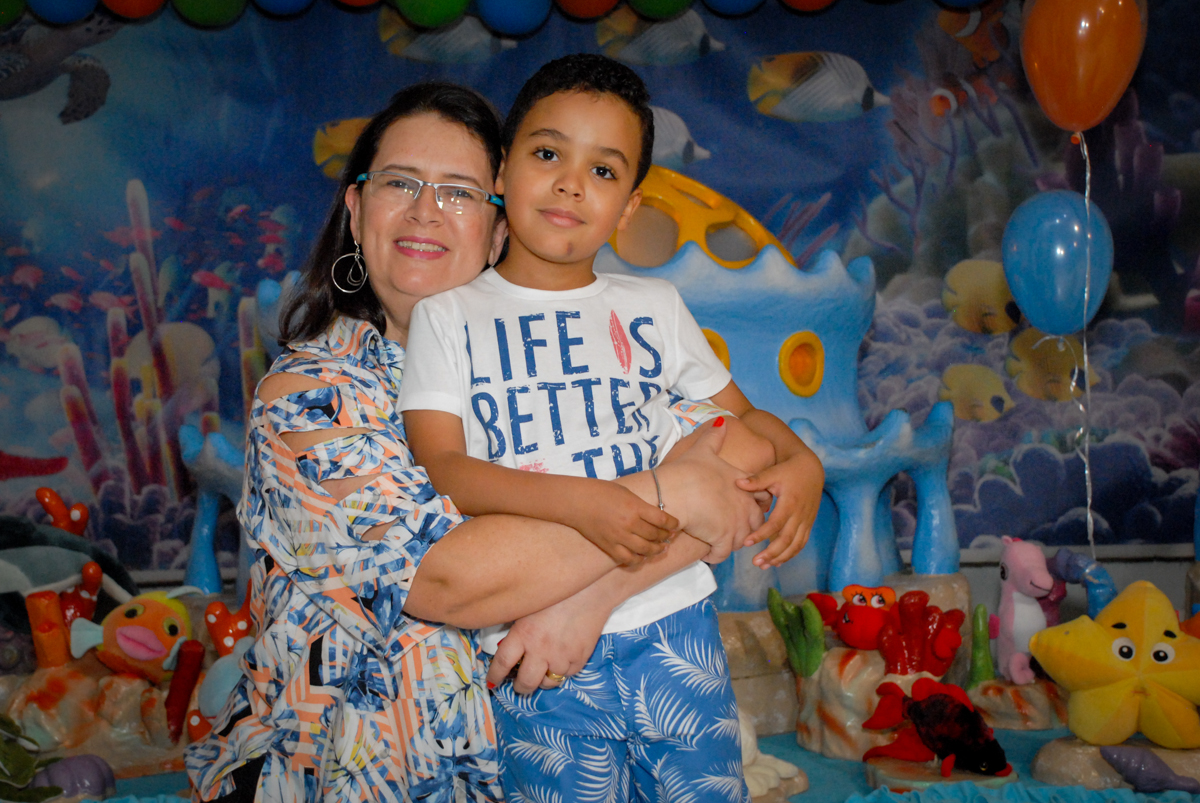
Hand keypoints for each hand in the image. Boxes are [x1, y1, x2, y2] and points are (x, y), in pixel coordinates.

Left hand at [486, 590, 609, 694]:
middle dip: (520, 688)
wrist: (591, 588)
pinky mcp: (580, 659)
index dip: (495, 676)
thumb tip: (506, 645)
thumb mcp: (528, 606)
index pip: (502, 663)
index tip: (493, 682)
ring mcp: (562, 656)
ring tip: (542, 671)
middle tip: (519, 686)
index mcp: (523, 634)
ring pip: (548, 683)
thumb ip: (517, 628)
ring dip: (542, 680)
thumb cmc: (556, 593)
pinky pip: (567, 675)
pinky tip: (561, 660)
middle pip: (526, 682)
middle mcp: (540, 650)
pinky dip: (562, 671)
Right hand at [567, 482, 679, 565]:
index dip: (672, 524)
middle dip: (665, 536)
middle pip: (655, 535)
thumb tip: (656, 518)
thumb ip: (641, 506)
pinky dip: (639, 559)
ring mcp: (619, 537)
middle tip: (669, 536)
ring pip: (645, 550)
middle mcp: (629, 524)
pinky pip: (628, 559)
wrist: (577, 502)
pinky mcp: (609, 547)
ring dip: (656, 550)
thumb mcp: (626, 493)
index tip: (676, 525)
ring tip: (661, 548)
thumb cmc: (601, 492)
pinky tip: (643, 556)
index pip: (662, 520)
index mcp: (635, 507)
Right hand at [657, 423, 763, 562]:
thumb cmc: (686, 471)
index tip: (740, 509)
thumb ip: (714, 436)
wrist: (673, 493)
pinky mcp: (723, 540)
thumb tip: (721, 420)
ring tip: (714, 540)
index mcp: (743, 485)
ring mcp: (736, 525)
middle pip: (756, 524)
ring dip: (729, 543)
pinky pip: (723, 555)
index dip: (755, 505)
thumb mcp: (702, 450)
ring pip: (740, 541)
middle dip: (744, 528)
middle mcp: (745, 506)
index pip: (762, 498)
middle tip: (726, 529)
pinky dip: (713, 555)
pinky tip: (704, 550)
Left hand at [737, 447, 823, 567]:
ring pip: (796, 545)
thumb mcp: (773, 472)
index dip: (761, 534)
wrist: (812, 469)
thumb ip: (757, 480)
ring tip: (764, 566)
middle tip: (755, 562)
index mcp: (790, 502)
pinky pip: (801, 543)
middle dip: (771, 553)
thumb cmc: (789, 470)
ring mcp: (806, 520)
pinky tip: (777, 562)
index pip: (776, 523)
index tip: (746, 542)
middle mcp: (800, 514)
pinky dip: (791, 554)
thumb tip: (738, 483)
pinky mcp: (808, 523)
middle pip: (787, 539)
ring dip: (781, 557)